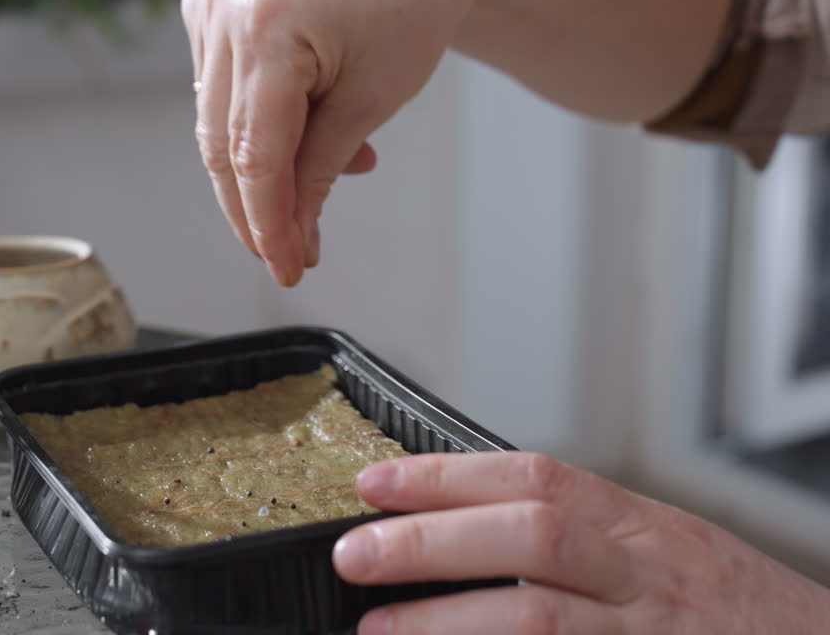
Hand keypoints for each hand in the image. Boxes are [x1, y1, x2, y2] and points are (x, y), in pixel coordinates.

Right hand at [179, 0, 502, 285]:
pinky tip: (303, 130)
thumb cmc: (410, 0)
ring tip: (318, 179)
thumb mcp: (372, 100)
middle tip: (289, 251)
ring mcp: (209, 1)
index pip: (254, 155)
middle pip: (222, 145)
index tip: (287, 266)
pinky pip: (218, 89)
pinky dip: (254, 125)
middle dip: (256, 208)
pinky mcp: (207, 3)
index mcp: (268, 26)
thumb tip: (290, 234)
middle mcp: (225, 9)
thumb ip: (320, 171)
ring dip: (261, 169)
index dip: (268, 223)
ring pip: (215, 122)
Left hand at [333, 452, 829, 633]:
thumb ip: (583, 540)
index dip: (446, 476)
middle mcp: (650, 576)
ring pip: (541, 620)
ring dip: (447, 622)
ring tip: (376, 629)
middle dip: (433, 541)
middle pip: (531, 537)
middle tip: (355, 553)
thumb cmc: (740, 614)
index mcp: (645, 527)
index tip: (374, 482)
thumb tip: (463, 528)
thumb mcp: (668, 553)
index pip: (535, 478)